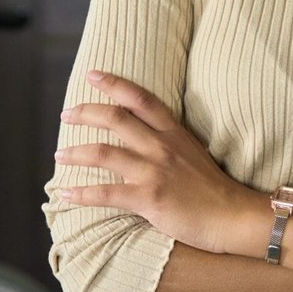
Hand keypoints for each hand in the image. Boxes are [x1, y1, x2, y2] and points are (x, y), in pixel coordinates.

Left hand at [54, 70, 255, 253]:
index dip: (114, 84)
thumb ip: (168, 142)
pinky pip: (105, 193)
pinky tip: (65, 193)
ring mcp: (154, 171)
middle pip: (115, 117)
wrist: (233, 216)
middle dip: (85, 112)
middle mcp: (161, 147)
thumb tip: (141, 137)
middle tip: (66, 114)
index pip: (141, 99)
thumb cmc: (213, 190)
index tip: (92, 75)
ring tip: (60, 154)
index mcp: (173, 133)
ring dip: (75, 152)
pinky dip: (80, 193)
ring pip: (103, 152)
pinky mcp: (149, 198)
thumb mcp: (193, 153)